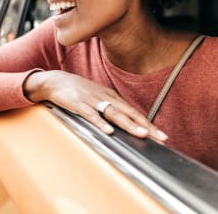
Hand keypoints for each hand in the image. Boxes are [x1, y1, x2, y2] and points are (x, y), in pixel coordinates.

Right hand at [24, 70, 167, 142]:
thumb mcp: (98, 98)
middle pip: (128, 112)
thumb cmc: (79, 91)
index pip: (133, 111)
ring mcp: (93, 100)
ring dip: (129, 124)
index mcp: (111, 97)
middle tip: (160, 137)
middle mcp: (105, 97)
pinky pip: (91, 114)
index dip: (147, 123)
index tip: (161, 135)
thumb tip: (124, 123)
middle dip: (145, 126)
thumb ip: (110, 109)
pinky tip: (108, 131)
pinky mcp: (79, 104)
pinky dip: (100, 123)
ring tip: (141, 134)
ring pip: (114, 113)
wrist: (57, 81)